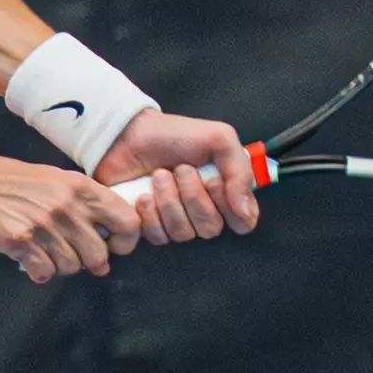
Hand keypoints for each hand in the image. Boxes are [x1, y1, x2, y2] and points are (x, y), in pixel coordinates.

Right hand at [0, 151, 142, 282]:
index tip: (112, 247)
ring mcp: (44, 225)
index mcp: (80, 187)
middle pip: (99, 255)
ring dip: (59, 266)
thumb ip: (82, 203)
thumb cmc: (9, 183)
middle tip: (71, 255)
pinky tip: (29, 259)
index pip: (127, 221)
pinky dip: (38, 272)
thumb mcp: (53, 180)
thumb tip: (108, 235)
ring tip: (44, 252)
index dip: (125, 241)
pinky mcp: (22, 242)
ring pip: (72, 266)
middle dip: (87, 262)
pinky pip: (45, 273)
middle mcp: (67, 206)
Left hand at [91, 109, 259, 243]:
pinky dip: (150, 214)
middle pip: (211, 228)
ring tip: (159, 175)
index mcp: (225, 191)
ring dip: (169, 201)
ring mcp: (177, 221)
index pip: (243, 222)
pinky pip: (159, 237)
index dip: (230, 207)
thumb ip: (241, 172)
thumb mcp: (219, 138)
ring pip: (184, 233)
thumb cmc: (173, 135)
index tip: (214, 181)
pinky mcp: (151, 227)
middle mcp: (204, 210)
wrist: (128, 135)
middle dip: (193, 196)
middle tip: (180, 170)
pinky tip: (144, 194)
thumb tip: (245, 211)